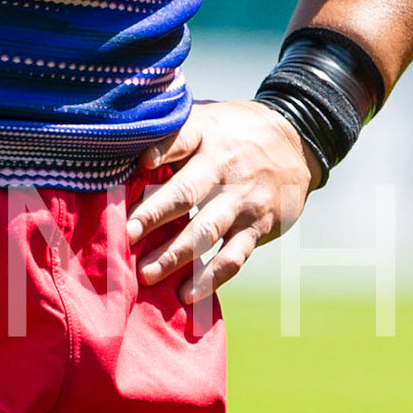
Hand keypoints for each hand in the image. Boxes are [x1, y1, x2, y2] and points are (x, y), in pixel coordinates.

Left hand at [126, 99, 318, 291]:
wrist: (297, 139)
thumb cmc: (232, 132)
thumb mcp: (206, 117)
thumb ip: (170, 131)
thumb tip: (115, 145)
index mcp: (206, 135)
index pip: (181, 140)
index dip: (161, 151)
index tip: (140, 164)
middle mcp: (224, 167)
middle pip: (187, 192)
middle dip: (155, 215)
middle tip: (126, 235)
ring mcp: (242, 200)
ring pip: (206, 230)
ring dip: (175, 254)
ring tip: (147, 274)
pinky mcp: (258, 226)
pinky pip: (233, 257)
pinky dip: (210, 278)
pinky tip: (187, 295)